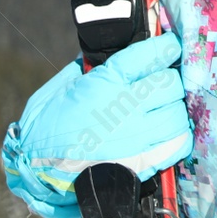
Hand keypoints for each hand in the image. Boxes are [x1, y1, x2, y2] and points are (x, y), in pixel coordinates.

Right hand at [3, 34, 192, 217]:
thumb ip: (92, 67)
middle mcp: (125, 108)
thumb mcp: (65, 85)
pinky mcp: (142, 163)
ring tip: (165, 108)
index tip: (170, 45)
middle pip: (171, 84)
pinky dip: (179, 136)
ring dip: (175, 108)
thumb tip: (109, 52)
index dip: (166, 46)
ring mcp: (136, 137)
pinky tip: (169, 132)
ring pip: (178, 113)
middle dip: (170, 79)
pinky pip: (177, 145)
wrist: (38, 172)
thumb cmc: (47, 126)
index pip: (150, 54)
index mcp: (105, 83)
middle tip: (162, 81)